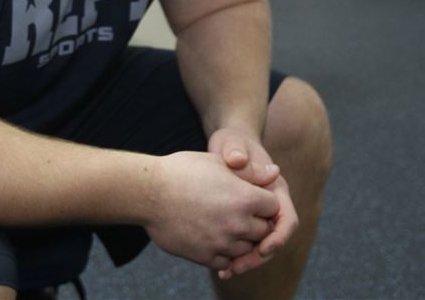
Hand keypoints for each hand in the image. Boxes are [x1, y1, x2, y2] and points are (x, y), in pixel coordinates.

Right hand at [143, 151, 279, 272]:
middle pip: (264, 230)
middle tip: (240, 211)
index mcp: (244, 198)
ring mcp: (221, 243)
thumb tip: (276, 173)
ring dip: (242, 239)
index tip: (251, 196)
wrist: (148, 192)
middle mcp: (237, 223)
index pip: (274, 207)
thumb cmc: (183, 171)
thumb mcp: (219, 162)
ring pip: (247, 248)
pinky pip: (227, 262)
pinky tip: (214, 238)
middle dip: (257, 221)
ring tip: (226, 224)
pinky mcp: (205, 256)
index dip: (264, 200)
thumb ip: (251, 172)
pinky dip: (225, 253)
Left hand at [207, 127, 299, 279]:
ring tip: (227, 271)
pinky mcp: (245, 221)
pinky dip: (236, 256)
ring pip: (259, 246)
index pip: (287, 220)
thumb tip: (237, 160)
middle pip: (273, 239)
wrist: (227, 147)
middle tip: (238, 267)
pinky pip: (246, 243)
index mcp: (276, 189)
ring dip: (247, 261)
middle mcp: (271, 205)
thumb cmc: (232, 142)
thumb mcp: (232, 144)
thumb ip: (236, 151)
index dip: (277, 237)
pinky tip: (220, 267)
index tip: (263, 248)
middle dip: (259, 257)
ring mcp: (259, 214)